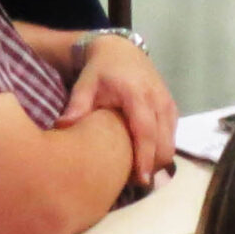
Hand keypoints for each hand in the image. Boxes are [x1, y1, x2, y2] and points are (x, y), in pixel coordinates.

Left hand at [57, 37, 175, 186]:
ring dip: (159, 159)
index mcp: (137, 96)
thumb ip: (77, 106)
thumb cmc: (100, 71)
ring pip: (171, 140)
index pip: (145, 132)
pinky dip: (162, 148)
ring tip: (140, 173)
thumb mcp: (85, 85)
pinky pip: (172, 134)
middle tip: (135, 182)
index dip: (145, 157)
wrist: (121, 50)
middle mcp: (158, 100)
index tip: (141, 179)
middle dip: (154, 165)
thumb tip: (62, 127)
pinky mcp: (171, 107)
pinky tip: (147, 156)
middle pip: (163, 142)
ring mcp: (167, 103)